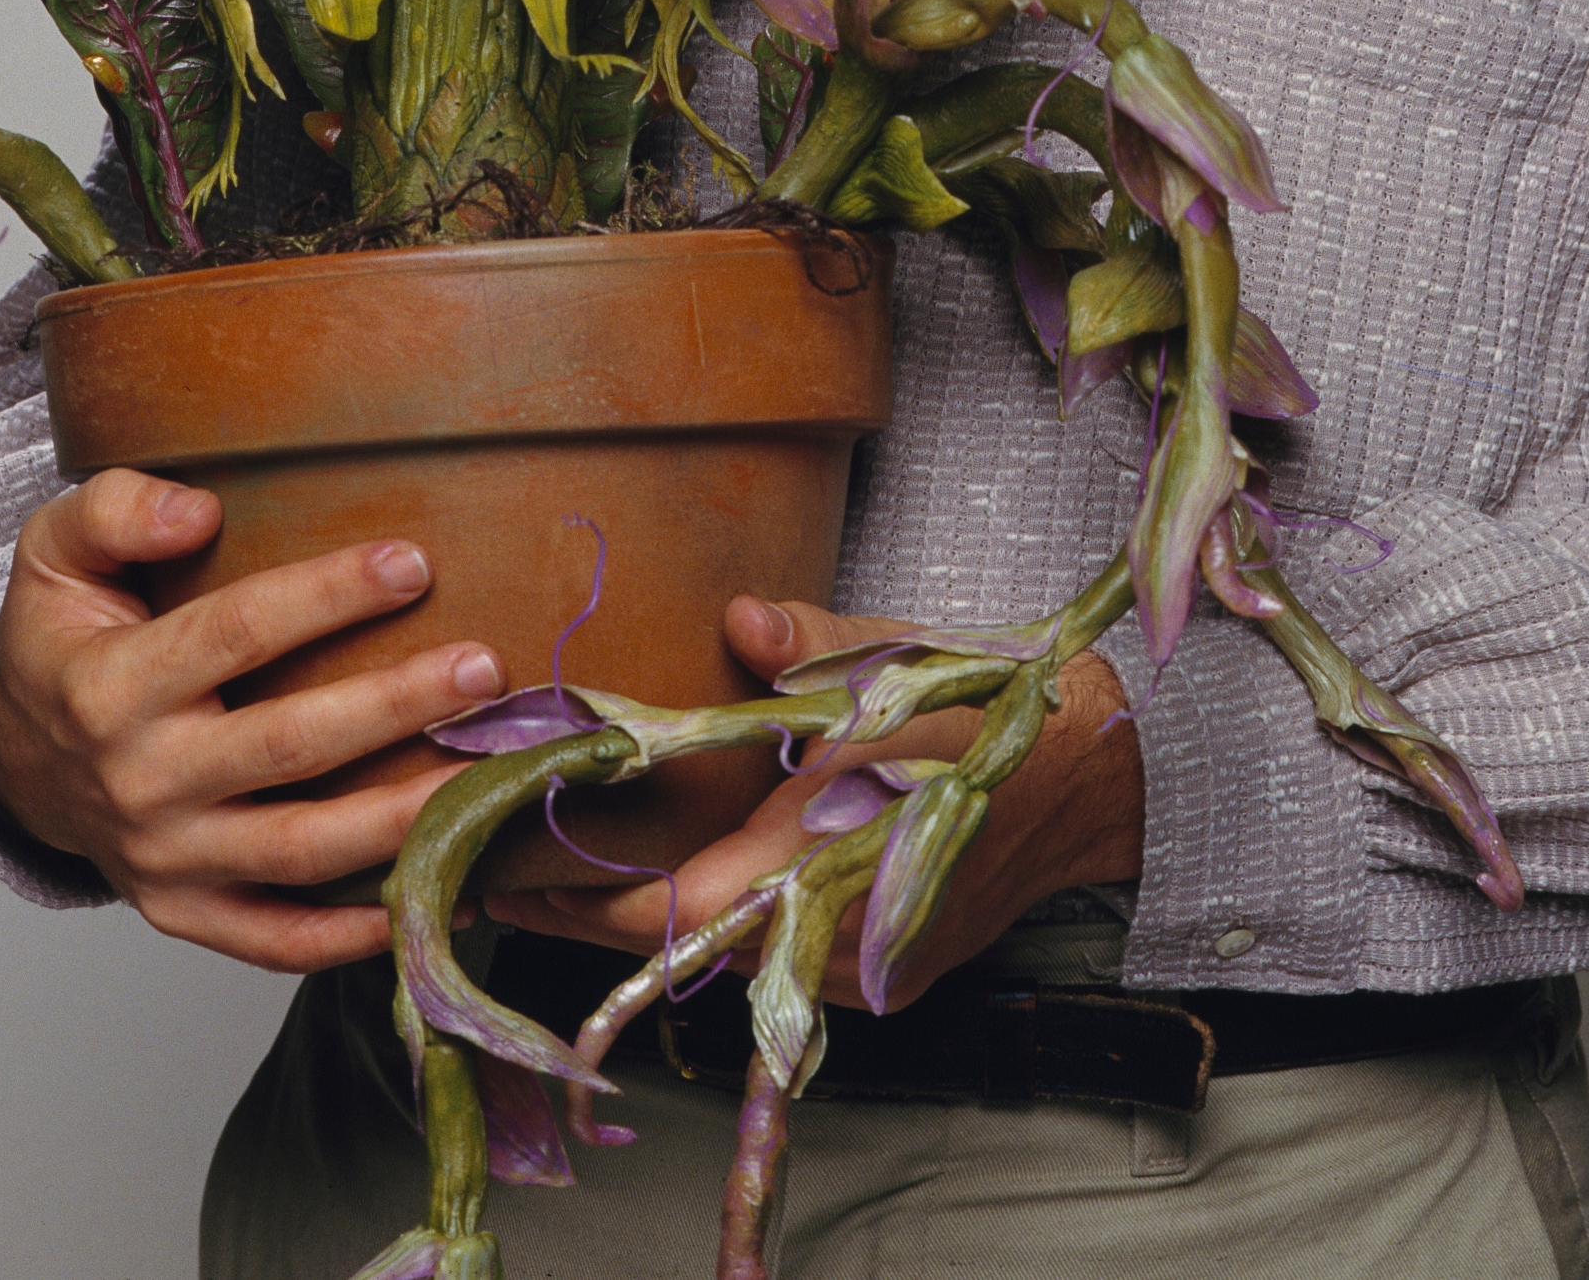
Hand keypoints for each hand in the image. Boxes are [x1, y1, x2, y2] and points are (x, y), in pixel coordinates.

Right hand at [0, 468, 506, 972]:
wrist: (11, 756)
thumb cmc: (61, 639)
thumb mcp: (54, 552)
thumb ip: (116, 510)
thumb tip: (200, 511)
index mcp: (112, 687)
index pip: (236, 634)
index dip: (327, 596)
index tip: (413, 563)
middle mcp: (140, 782)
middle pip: (288, 747)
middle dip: (395, 706)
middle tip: (483, 669)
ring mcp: (164, 860)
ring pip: (299, 850)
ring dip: (400, 818)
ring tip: (486, 778)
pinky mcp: (184, 912)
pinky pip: (275, 939)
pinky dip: (354, 933)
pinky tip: (437, 895)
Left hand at [484, 595, 1144, 1012]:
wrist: (1095, 777)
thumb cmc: (991, 707)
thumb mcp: (897, 657)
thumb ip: (811, 644)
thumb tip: (743, 620)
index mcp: (826, 862)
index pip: (668, 908)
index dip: (576, 901)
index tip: (497, 874)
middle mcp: (832, 936)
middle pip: (678, 944)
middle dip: (587, 912)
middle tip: (492, 874)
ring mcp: (858, 967)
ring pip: (723, 956)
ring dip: (647, 918)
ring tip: (556, 873)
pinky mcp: (878, 968)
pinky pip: (771, 957)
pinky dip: (714, 922)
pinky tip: (670, 878)